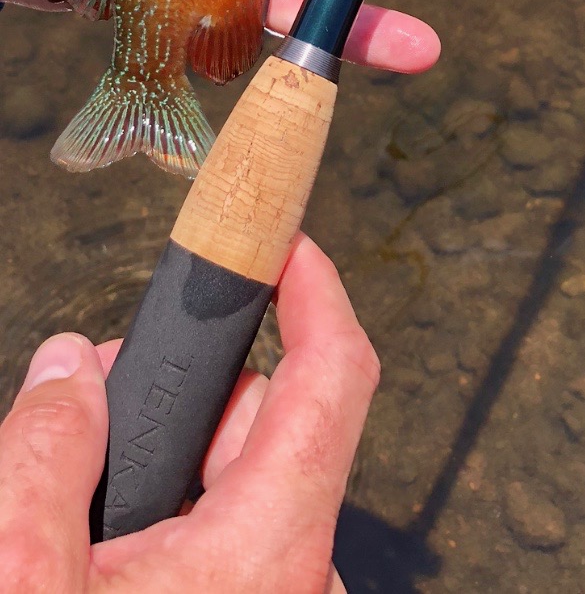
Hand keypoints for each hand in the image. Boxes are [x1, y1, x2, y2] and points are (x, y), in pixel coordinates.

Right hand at [0, 236, 374, 592]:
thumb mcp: (27, 573)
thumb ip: (47, 455)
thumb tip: (67, 368)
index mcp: (268, 549)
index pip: (334, 374)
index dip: (315, 289)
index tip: (287, 242)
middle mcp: (298, 574)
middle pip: (265, 424)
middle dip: (186, 390)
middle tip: (101, 389)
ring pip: (243, 485)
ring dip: (173, 462)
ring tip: (87, 487)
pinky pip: (233, 539)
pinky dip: (178, 517)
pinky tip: (107, 539)